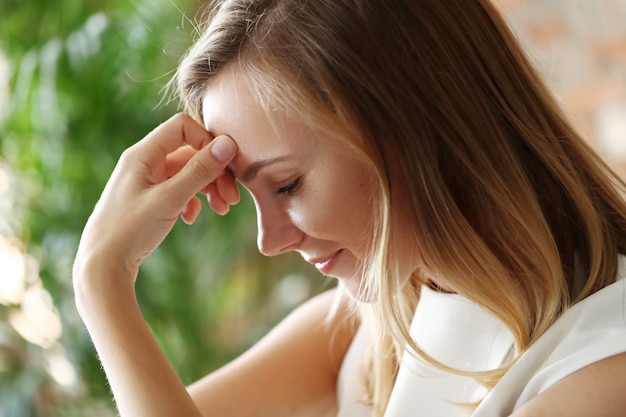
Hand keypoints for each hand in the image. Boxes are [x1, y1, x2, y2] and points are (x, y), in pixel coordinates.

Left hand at [74, 113, 238, 281]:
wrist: (102, 266)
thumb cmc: (131, 230)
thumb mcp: (170, 198)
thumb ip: (200, 170)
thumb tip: (227, 143)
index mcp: (143, 154)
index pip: (182, 127)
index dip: (207, 141)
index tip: (227, 165)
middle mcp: (143, 162)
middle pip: (189, 153)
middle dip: (214, 172)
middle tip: (233, 198)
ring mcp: (145, 181)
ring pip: (186, 173)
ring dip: (208, 188)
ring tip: (223, 210)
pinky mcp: (147, 200)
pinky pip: (177, 190)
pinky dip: (191, 200)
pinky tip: (191, 218)